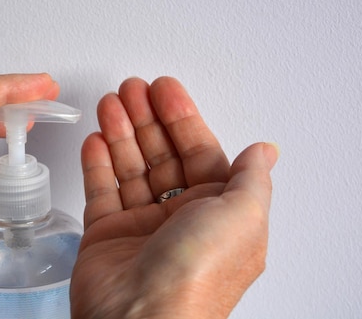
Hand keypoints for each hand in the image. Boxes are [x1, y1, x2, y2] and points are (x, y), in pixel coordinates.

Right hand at [71, 77, 278, 318]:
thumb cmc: (197, 274)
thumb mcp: (244, 217)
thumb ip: (252, 179)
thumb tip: (265, 150)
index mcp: (217, 213)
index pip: (199, 152)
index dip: (182, 118)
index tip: (164, 89)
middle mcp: (180, 219)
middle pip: (161, 156)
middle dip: (146, 119)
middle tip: (131, 88)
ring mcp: (141, 227)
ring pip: (130, 169)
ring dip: (120, 133)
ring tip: (110, 103)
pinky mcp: (106, 236)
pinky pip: (101, 191)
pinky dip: (97, 164)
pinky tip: (95, 139)